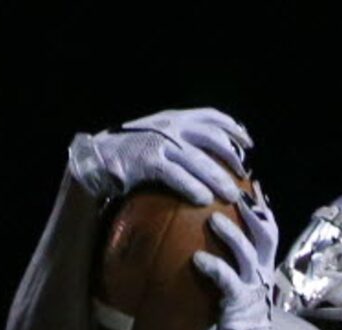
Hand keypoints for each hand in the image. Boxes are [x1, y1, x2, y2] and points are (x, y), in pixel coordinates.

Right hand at [68, 106, 250, 205]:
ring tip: (231, 195)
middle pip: (210, 137)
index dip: (232, 127)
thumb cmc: (125, 160)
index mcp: (172, 118)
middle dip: (231, 155)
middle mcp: (168, 125)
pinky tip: (204, 200)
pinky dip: (192, 186)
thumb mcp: (152, 145)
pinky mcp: (147, 160)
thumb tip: (203, 165)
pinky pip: (175, 175)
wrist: (93, 161)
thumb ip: (176, 148)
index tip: (248, 143)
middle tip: (244, 175)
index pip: (209, 117)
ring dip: (217, 177)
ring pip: (197, 159)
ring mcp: (158, 141)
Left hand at [194, 183, 279, 329]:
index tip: (251, 181)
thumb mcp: (240, 282)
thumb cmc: (238, 313)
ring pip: (247, 254)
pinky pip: (227, 281)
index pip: (269, 228)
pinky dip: (213, 267)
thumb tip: (210, 236)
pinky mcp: (239, 302)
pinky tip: (197, 258)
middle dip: (253, 211)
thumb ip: (234, 261)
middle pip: (266, 234)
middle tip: (233, 190)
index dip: (262, 205)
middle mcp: (264, 271)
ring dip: (231, 235)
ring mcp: (253, 287)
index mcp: (265, 264)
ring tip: (212, 220)